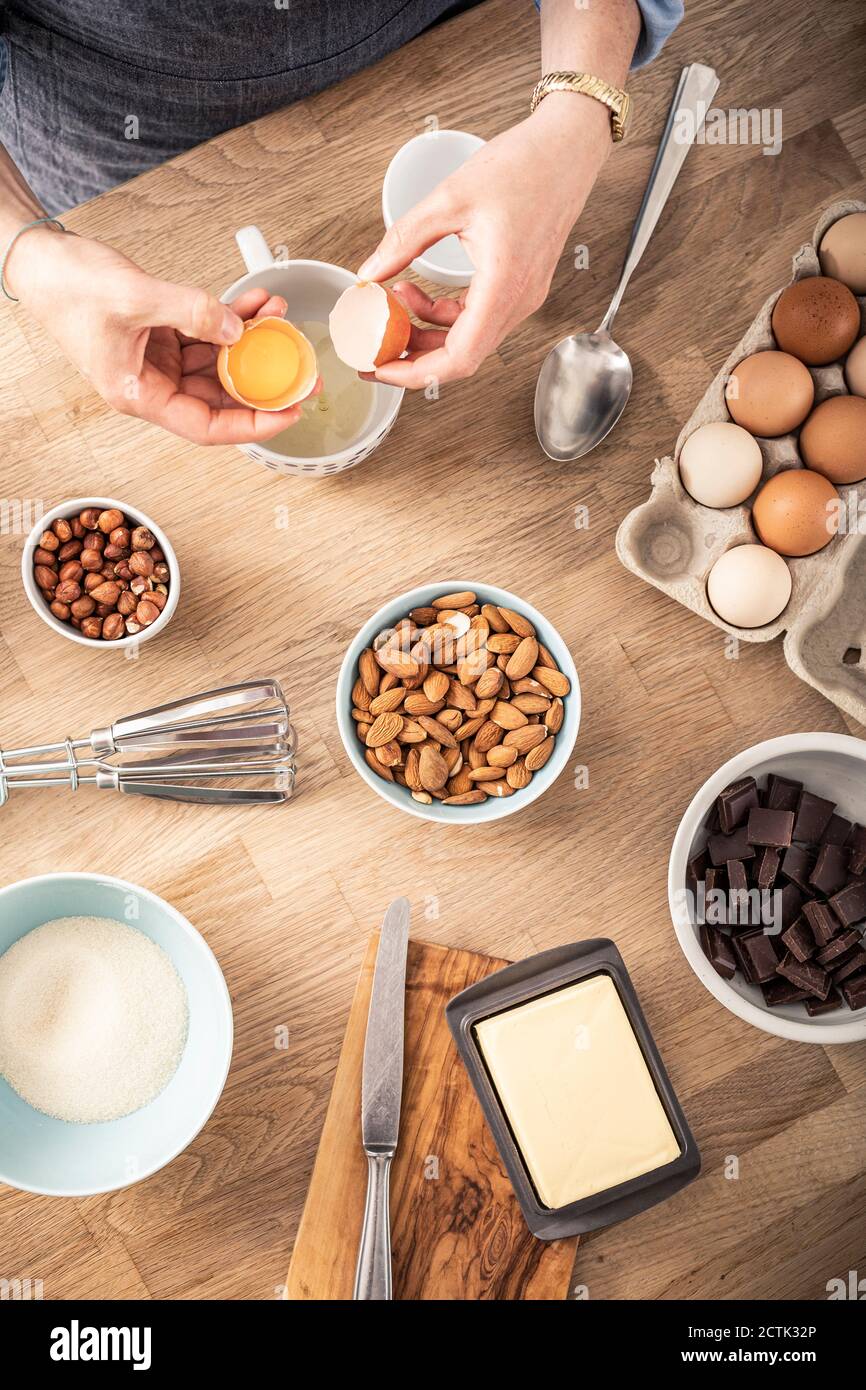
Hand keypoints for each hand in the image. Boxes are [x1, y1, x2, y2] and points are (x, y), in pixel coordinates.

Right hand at [8, 229, 318, 444]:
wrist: (41, 259)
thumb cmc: (68, 287)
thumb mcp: (135, 297)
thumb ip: (192, 312)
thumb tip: (239, 331)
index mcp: (140, 395)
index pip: (207, 426)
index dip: (252, 425)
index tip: (289, 414)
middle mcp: (152, 384)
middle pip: (219, 398)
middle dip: (262, 383)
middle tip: (303, 372)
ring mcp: (159, 360)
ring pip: (218, 363)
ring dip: (251, 343)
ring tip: (281, 319)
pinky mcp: (162, 334)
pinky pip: (208, 334)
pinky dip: (234, 319)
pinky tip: (257, 303)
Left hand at [357, 98, 611, 388]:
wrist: (567, 148)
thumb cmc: (523, 166)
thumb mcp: (449, 198)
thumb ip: (404, 239)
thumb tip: (370, 273)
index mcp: (504, 285)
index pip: (459, 358)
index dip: (415, 373)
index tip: (380, 369)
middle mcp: (519, 301)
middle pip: (461, 356)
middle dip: (414, 355)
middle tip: (376, 346)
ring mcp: (523, 297)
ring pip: (468, 339)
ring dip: (427, 331)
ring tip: (394, 301)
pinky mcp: (521, 287)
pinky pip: (478, 318)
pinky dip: (445, 315)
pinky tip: (419, 292)